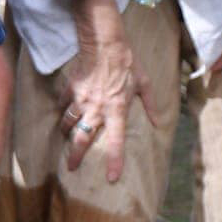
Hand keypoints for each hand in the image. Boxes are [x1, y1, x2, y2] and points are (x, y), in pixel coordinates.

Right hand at [57, 30, 166, 183]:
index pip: (116, 142)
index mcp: (117, 110)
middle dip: (75, 156)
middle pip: (82, 139)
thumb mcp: (144, 83)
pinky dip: (62, 109)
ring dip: (67, 133)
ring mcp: (81, 100)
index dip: (114, 161)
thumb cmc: (128, 62)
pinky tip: (62, 111)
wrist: (105, 43)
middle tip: (71, 167)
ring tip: (66, 138)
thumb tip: (159, 122)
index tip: (111, 178)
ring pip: (69, 123)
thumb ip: (151, 105)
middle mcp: (97, 109)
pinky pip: (63, 103)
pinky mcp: (71, 89)